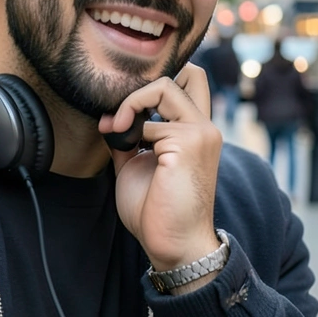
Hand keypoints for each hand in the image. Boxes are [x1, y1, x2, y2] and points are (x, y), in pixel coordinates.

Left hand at [99, 63, 222, 275]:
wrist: (173, 245)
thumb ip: (130, 139)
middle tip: (125, 113)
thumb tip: (112, 120)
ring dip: (132, 104)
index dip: (151, 90)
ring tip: (117, 130)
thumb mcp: (136, 164)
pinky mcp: (190, 143)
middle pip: (191, 71)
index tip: (119, 121)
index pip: (188, 83)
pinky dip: (131, 130)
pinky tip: (126, 148)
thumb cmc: (156, 211)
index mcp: (197, 131)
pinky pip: (152, 119)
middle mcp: (205, 127)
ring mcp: (201, 133)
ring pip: (165, 86)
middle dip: (150, 83)